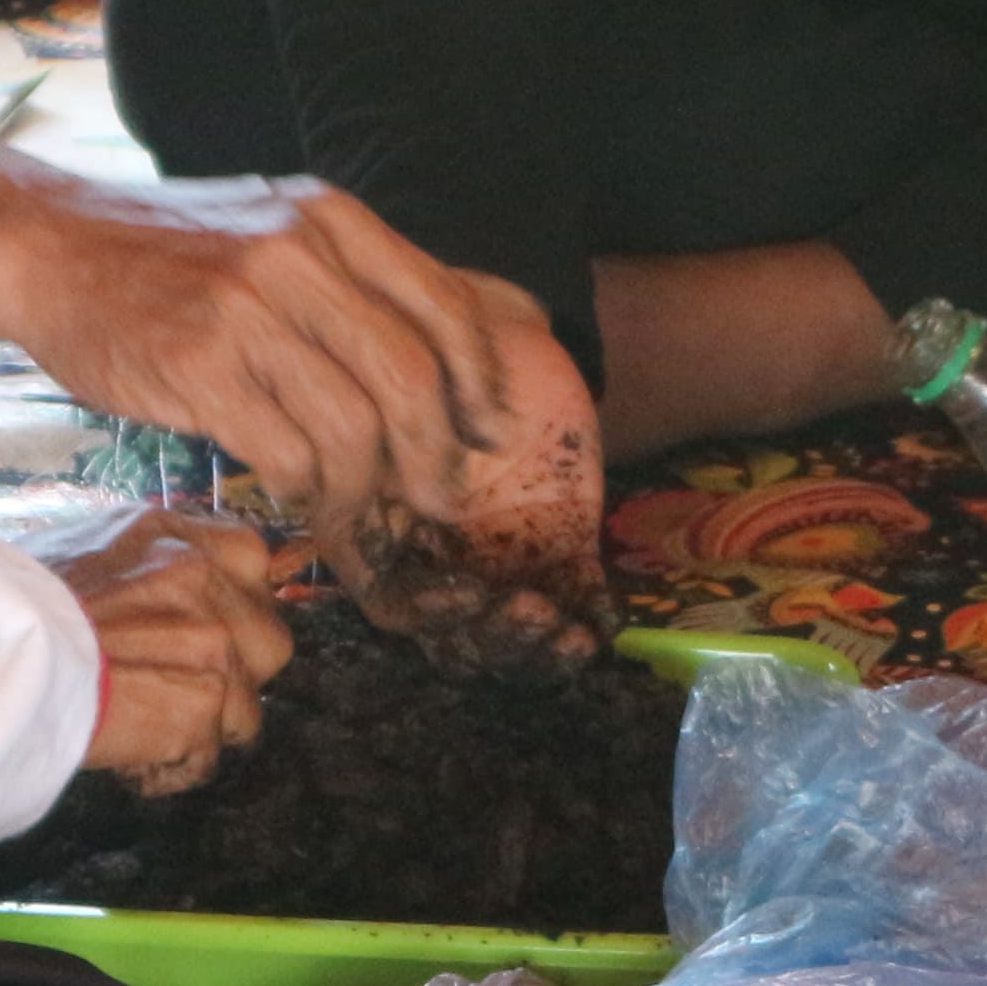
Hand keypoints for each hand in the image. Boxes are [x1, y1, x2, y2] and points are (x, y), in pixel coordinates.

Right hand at [0, 169, 528, 542]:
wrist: (45, 246)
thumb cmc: (171, 251)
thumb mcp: (278, 226)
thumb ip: (367, 271)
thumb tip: (494, 318)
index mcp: (329, 219)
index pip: (445, 306)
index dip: (482, 382)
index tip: (488, 430)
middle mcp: (296, 256)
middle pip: (411, 378)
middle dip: (437, 457)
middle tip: (438, 498)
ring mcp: (245, 311)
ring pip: (353, 430)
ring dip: (368, 491)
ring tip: (359, 513)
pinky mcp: (197, 367)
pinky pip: (289, 455)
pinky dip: (309, 492)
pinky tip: (301, 498)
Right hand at [61, 510, 298, 794]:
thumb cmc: (16, 607)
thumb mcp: (88, 550)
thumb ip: (147, 564)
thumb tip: (167, 592)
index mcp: (180, 536)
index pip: (255, 564)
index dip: (235, 611)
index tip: (203, 638)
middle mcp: (205, 577)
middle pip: (269, 643)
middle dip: (232, 677)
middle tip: (170, 690)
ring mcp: (213, 640)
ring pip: (247, 709)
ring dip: (199, 730)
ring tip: (139, 726)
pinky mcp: (205, 700)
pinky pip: (209, 756)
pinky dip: (170, 769)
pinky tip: (129, 757)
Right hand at [323, 309, 606, 668]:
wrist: (524, 339)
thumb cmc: (453, 337)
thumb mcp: (425, 371)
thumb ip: (409, 418)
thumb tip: (410, 477)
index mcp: (393, 520)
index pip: (391, 595)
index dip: (427, 611)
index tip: (473, 591)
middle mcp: (438, 552)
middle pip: (446, 630)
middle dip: (486, 636)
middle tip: (528, 609)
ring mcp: (497, 557)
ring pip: (499, 634)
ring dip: (527, 648)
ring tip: (561, 627)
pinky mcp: (559, 554)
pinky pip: (564, 613)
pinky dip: (579, 632)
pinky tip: (595, 626)